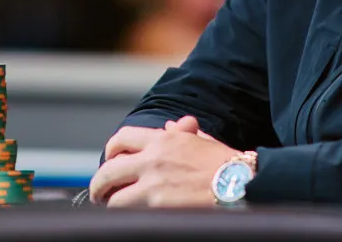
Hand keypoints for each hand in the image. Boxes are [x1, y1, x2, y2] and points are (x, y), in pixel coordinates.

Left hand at [90, 119, 238, 207]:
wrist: (242, 184)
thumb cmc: (228, 165)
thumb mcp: (204, 141)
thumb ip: (182, 133)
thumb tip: (170, 124)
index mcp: (165, 139)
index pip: (122, 139)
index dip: (110, 152)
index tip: (110, 162)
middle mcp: (153, 158)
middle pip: (108, 170)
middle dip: (99, 185)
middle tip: (100, 194)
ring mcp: (153, 183)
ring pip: (113, 198)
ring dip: (111, 205)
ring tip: (112, 210)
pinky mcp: (156, 205)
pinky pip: (127, 213)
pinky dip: (125, 216)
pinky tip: (129, 217)